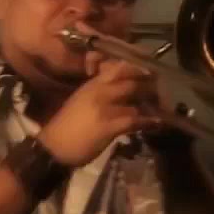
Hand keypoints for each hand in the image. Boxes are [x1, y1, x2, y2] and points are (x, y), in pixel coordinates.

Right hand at [38, 57, 162, 166]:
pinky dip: (148, 122)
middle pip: (132, 79)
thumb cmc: (66, 126)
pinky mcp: (109, 125)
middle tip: (159, 93)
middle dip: (150, 85)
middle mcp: (99, 90)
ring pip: (136, 97)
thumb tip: (122, 92)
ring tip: (160, 109)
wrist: (53, 147)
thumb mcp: (81, 101)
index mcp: (92, 84)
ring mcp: (104, 107)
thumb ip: (99, 92)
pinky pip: (135, 119)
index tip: (150, 74)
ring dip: (152, 103)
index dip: (137, 68)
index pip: (118, 66)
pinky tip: (156, 124)